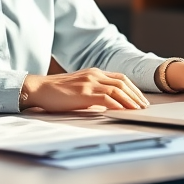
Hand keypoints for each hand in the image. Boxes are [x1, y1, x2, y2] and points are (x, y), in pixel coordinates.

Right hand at [19, 68, 149, 111]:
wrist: (39, 89)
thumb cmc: (56, 92)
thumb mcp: (79, 88)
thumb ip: (93, 92)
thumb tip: (108, 104)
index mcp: (94, 72)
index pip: (120, 78)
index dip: (132, 88)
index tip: (140, 98)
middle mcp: (94, 74)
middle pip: (123, 82)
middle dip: (136, 94)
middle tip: (144, 105)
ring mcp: (89, 82)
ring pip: (118, 89)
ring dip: (130, 100)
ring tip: (138, 109)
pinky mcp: (84, 93)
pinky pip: (107, 97)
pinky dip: (118, 104)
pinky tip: (124, 110)